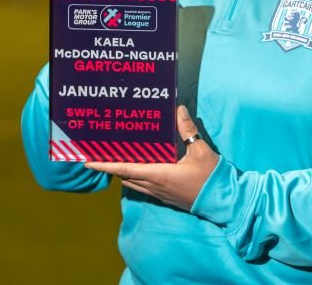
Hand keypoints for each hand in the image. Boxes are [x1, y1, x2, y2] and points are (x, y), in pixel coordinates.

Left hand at [85, 105, 217, 210]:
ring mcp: (159, 194)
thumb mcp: (200, 150)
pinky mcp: (166, 197)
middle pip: (125, 176)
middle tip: (100, 153)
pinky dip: (135, 177)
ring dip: (122, 172)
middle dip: (111, 166)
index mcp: (159, 174)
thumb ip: (187, 129)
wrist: (223, 202)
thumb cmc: (211, 177)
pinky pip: (143, 187)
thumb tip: (178, 109)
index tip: (88, 161)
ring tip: (115, 158)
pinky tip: (138, 167)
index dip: (105, 165)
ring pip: (133, 183)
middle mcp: (154, 186)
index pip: (125, 169)